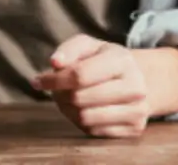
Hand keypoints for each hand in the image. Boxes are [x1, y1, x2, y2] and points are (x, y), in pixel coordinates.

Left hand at [31, 34, 150, 137]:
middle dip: (60, 95)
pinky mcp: (135, 129)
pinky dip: (82, 122)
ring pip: (85, 118)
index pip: (79, 75)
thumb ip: (69, 49)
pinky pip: (94, 132)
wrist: (139, 79)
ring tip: (68, 99)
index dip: (53, 80)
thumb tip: (55, 63)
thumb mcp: (88, 46)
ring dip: (68, 110)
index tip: (38, 81)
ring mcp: (138, 110)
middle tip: (56, 91)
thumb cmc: (105, 60)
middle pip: (79, 98)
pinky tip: (84, 110)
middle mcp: (135, 87)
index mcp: (122, 60)